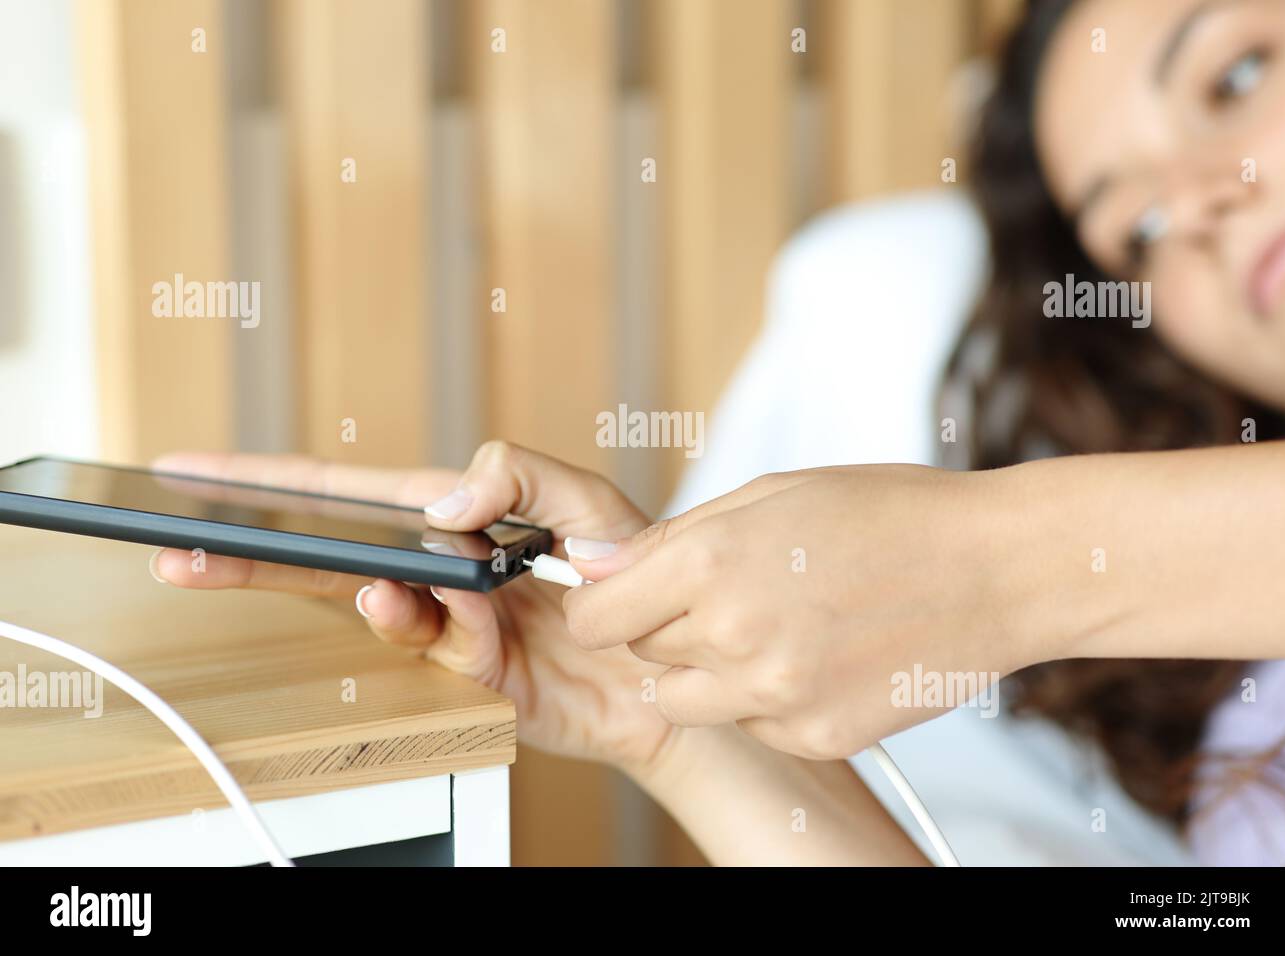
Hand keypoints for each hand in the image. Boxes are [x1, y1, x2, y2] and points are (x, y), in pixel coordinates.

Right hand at [149, 442, 678, 775]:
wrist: (671, 664)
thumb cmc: (632, 569)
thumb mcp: (585, 500)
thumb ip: (519, 476)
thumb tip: (442, 502)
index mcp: (451, 516)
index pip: (346, 492)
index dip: (269, 482)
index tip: (195, 475)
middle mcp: (436, 569)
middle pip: (326, 557)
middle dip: (255, 555)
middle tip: (184, 552)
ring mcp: (449, 623)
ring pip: (375, 608)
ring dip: (369, 599)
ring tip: (379, 587)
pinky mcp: (473, 673)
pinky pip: (440, 648)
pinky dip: (448, 630)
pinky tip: (469, 617)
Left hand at [561, 464, 1041, 759]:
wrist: (995, 570)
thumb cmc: (889, 516)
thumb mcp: (769, 496)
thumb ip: (672, 539)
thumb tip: (593, 565)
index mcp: (712, 561)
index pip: (595, 616)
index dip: (605, 604)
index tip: (624, 598)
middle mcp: (734, 635)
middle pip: (642, 652)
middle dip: (668, 625)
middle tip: (732, 593)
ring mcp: (776, 694)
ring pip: (687, 698)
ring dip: (709, 669)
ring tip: (773, 627)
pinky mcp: (813, 735)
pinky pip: (750, 724)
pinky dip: (767, 698)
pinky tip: (817, 656)